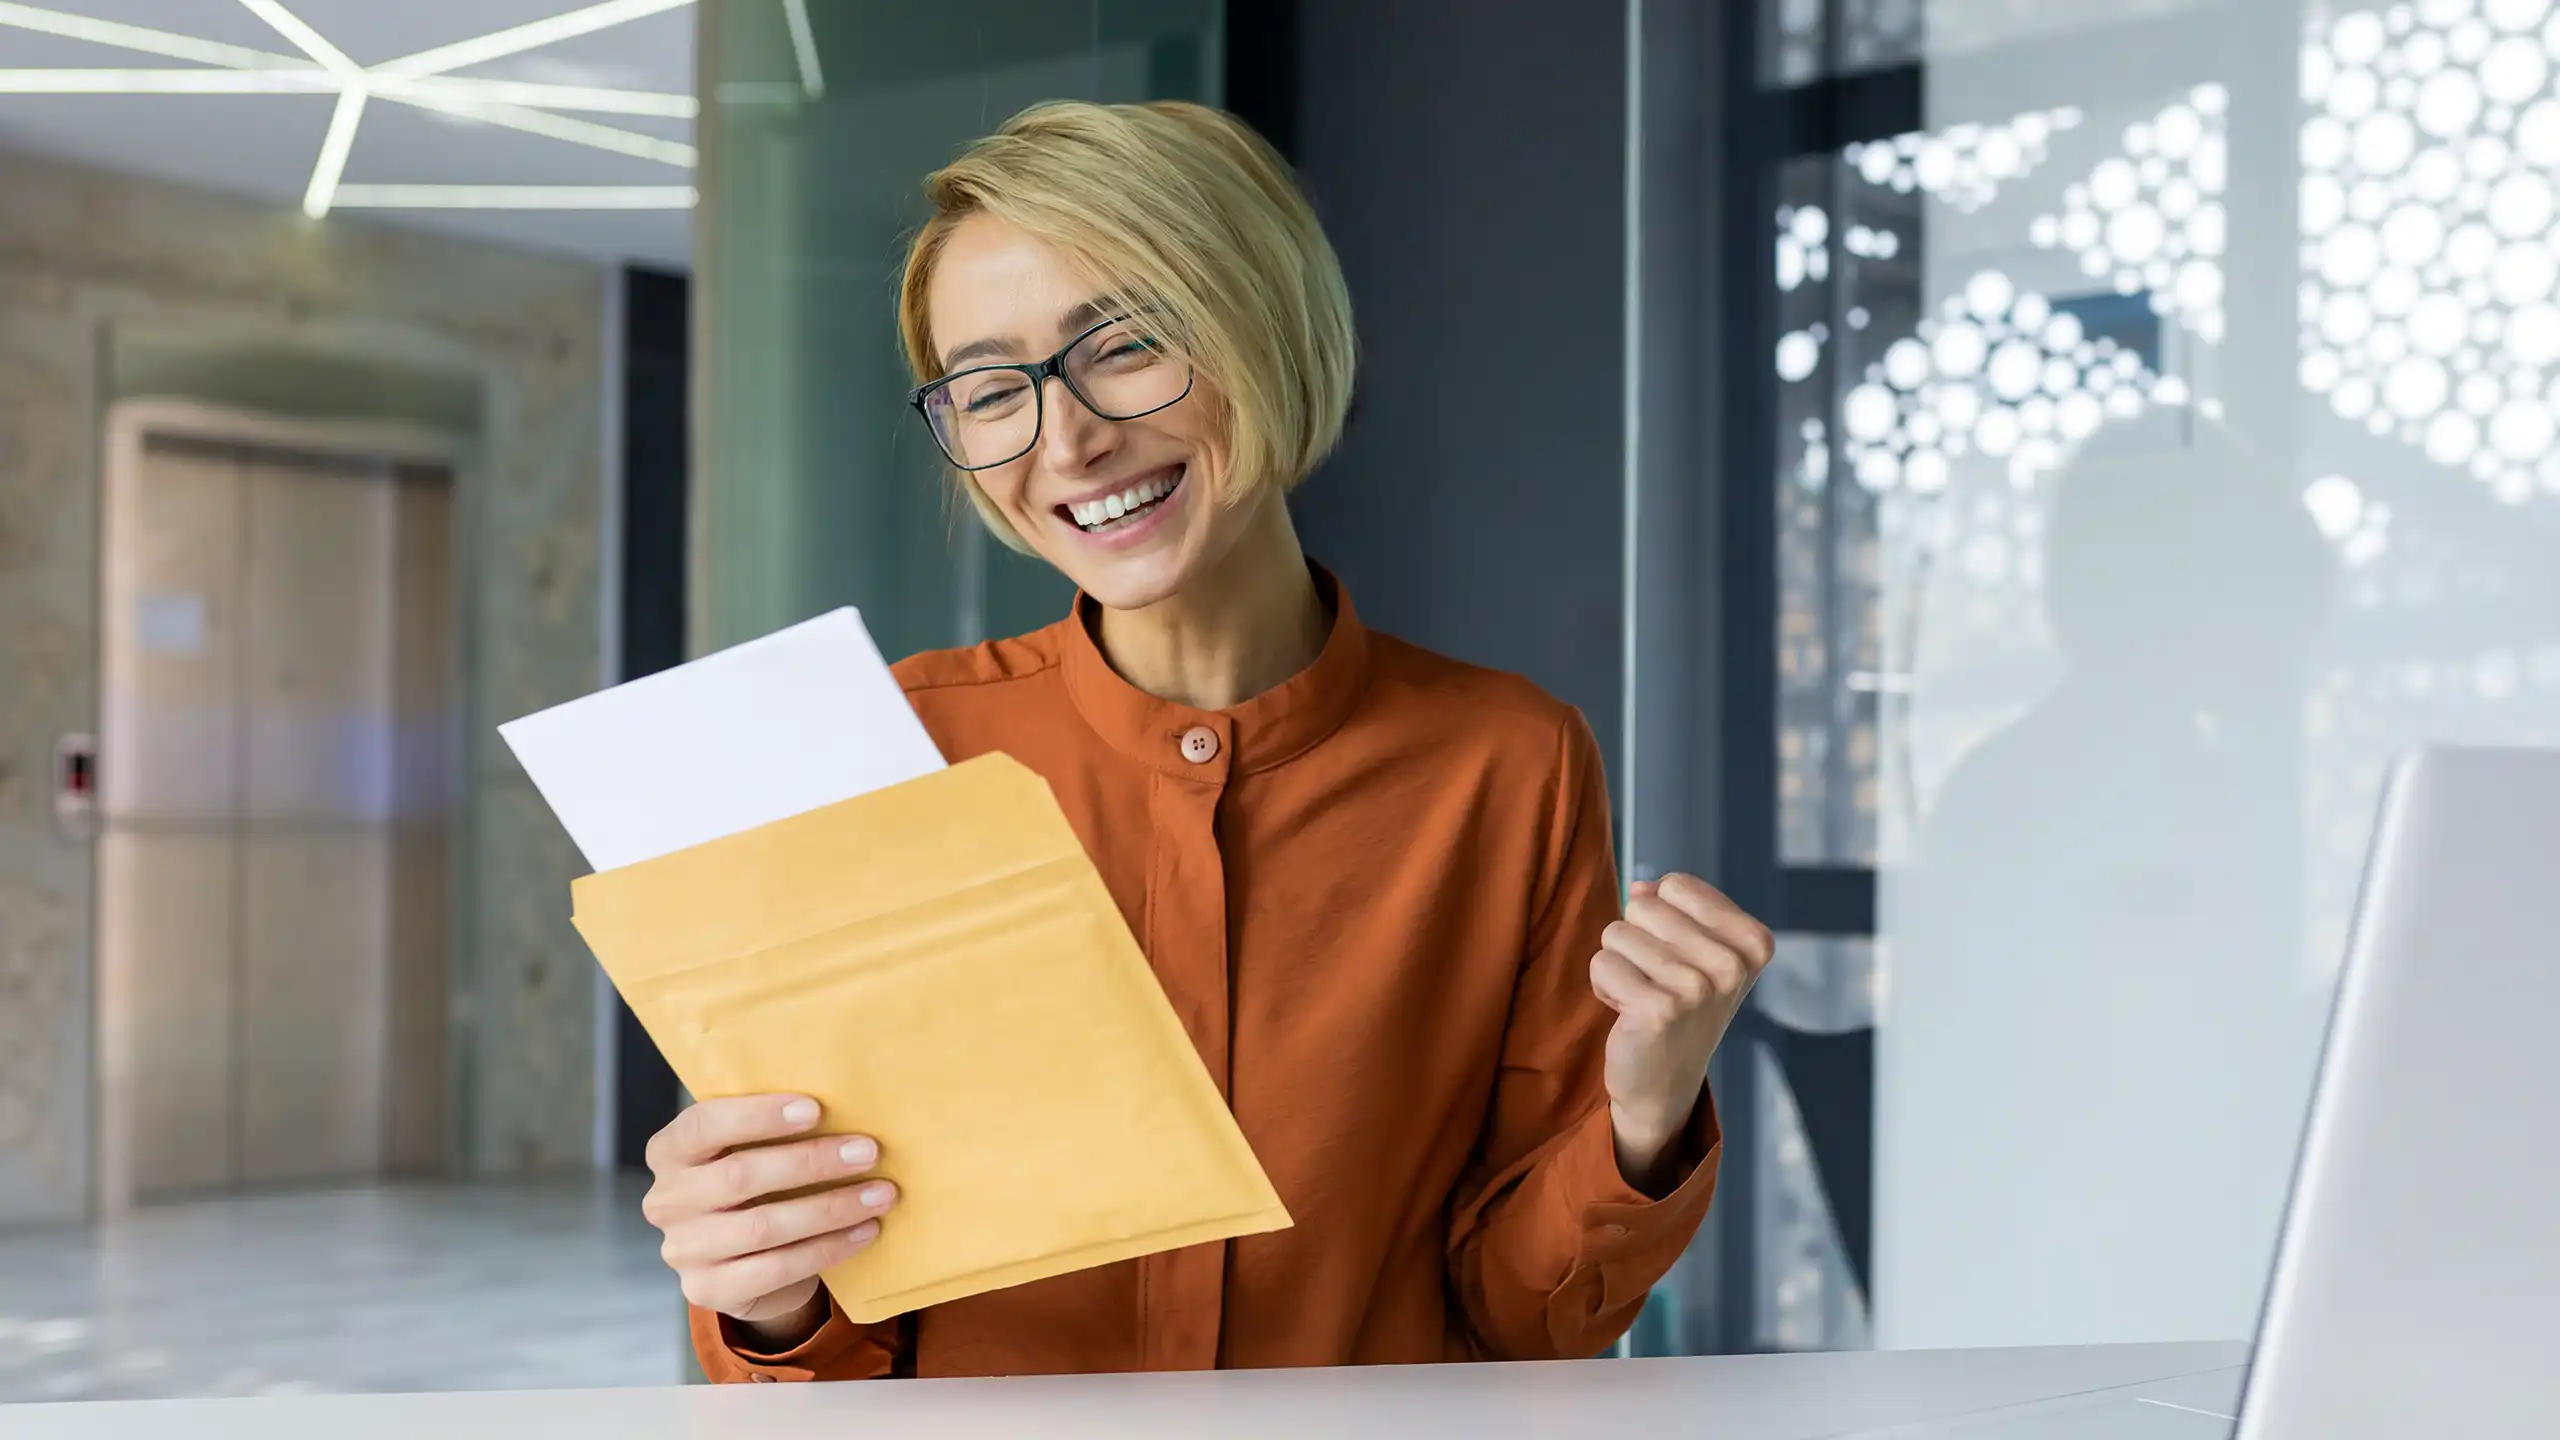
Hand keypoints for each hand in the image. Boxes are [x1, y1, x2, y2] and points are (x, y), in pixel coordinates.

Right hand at [641, 1094, 899, 1347]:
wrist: (746, 1262)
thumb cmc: (759, 1185)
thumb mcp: (753, 1149)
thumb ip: (777, 1128)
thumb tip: (847, 1101)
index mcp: (670, 1151)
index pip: (704, 1125)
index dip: (758, 1116)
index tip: (815, 1109)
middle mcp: (666, 1200)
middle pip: (739, 1176)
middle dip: (810, 1162)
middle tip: (868, 1152)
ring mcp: (683, 1250)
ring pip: (762, 1227)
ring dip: (830, 1209)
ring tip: (880, 1194)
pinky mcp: (708, 1289)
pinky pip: (776, 1268)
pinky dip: (828, 1248)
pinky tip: (865, 1231)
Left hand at [1588, 874, 1775, 1190]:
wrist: (1666, 1081)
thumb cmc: (1678, 1003)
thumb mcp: (1691, 948)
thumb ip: (1670, 906)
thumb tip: (1641, 887)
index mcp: (1753, 941)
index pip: (1676, 886)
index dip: (1663, 916)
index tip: (1678, 957)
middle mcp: (1732, 965)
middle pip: (1644, 906)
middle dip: (1637, 939)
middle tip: (1657, 981)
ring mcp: (1698, 989)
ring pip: (1617, 932)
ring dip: (1619, 964)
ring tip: (1643, 997)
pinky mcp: (1659, 1010)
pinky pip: (1601, 963)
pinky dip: (1604, 986)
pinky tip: (1628, 1014)